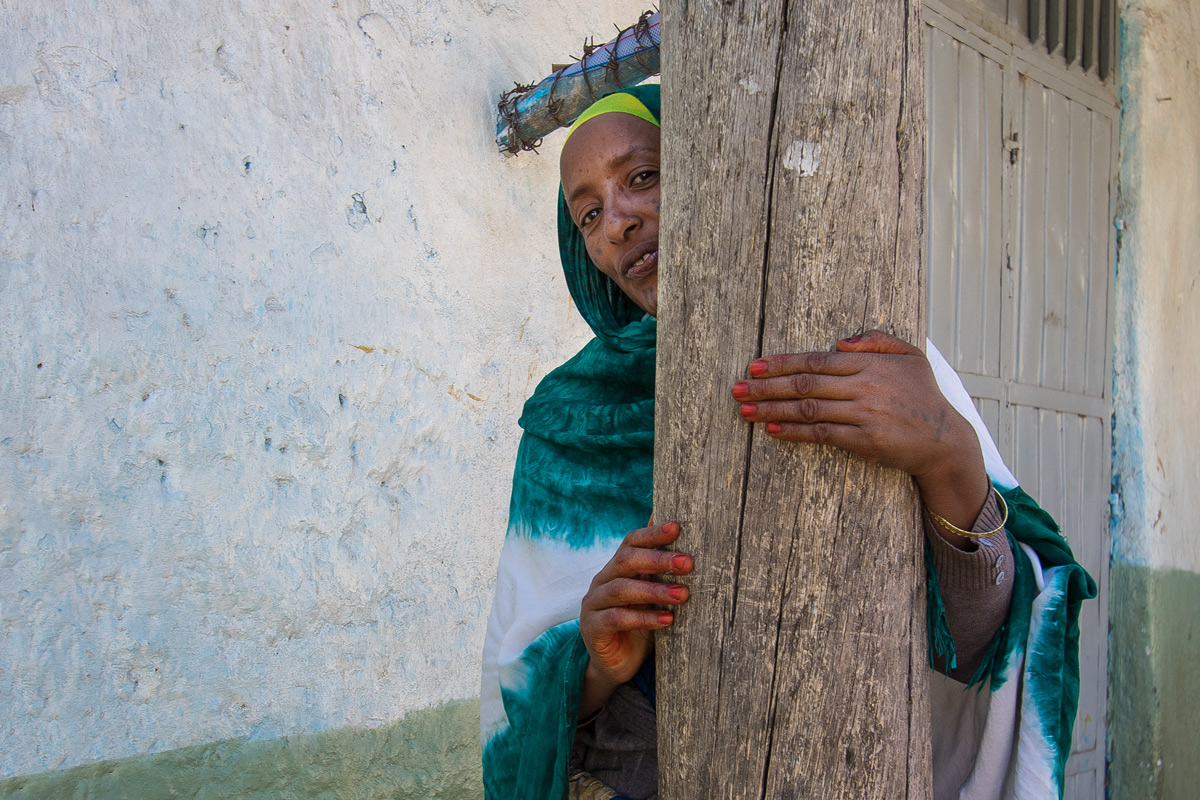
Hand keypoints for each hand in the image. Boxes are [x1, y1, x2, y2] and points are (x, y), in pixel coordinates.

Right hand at [578, 520, 691, 716]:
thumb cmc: (640, 624)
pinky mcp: (592, 628)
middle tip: (687, 563)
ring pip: (622, 589)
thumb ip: (663, 574)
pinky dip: (644, 618)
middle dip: (658, 559)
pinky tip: (667, 620)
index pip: (631, 541)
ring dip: (655, 590)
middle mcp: (603, 580)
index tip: (677, 527)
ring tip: (683, 594)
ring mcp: (594, 603)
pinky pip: (617, 618)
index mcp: (617, 568)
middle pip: (626, 560)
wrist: (617, 664)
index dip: (652, 533)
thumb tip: (689, 544)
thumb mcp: (654, 597)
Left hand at [731, 330, 988, 535]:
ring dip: (772, 409)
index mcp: (870, 364)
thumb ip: (875, 340)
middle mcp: (864, 387)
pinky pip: (822, 434)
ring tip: (744, 410)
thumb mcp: (909, 355)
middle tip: (736, 389)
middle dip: (766, 386)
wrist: (944, 439)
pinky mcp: (865, 441)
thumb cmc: (921, 395)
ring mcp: (864, 414)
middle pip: (805, 384)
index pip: (816, 361)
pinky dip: (794, 431)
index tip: (754, 366)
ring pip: (808, 409)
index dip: (782, 363)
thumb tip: (839, 342)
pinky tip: (771, 428)